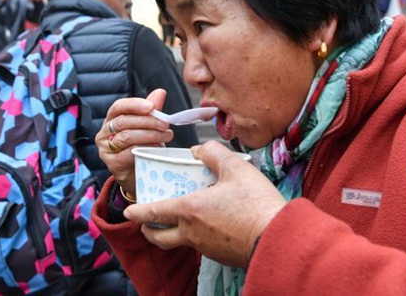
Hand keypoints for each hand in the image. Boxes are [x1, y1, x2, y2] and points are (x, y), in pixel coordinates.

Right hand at [96, 89, 174, 195]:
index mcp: (112, 119)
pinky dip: (143, 149)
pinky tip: (156, 149)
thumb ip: (152, 110)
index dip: (134, 105)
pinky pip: (127, 154)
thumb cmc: (142, 146)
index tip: (151, 107)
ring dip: (149, 135)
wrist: (138, 173)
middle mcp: (104, 132)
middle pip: (123, 122)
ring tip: (166, 136)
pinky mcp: (111, 163)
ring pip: (126, 137)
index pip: (118, 107)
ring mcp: (105, 148)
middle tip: (165, 124)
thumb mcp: (148, 127)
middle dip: (147, 121)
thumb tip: (160, 92)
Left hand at [124, 141, 285, 267]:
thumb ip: (213, 153)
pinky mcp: (221, 255)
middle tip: (146, 221)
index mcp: (190, 210)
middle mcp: (192, 233)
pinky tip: (211, 223)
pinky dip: (197, 236)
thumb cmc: (255, 203)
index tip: (128, 211)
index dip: (138, 211)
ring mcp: (206, 247)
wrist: (277, 238)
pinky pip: (201, 245)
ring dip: (173, 232)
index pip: (154, 212)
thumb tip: (200, 150)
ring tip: (180, 218)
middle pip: (159, 237)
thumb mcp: (235, 167)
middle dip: (148, 230)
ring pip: (180, 242)